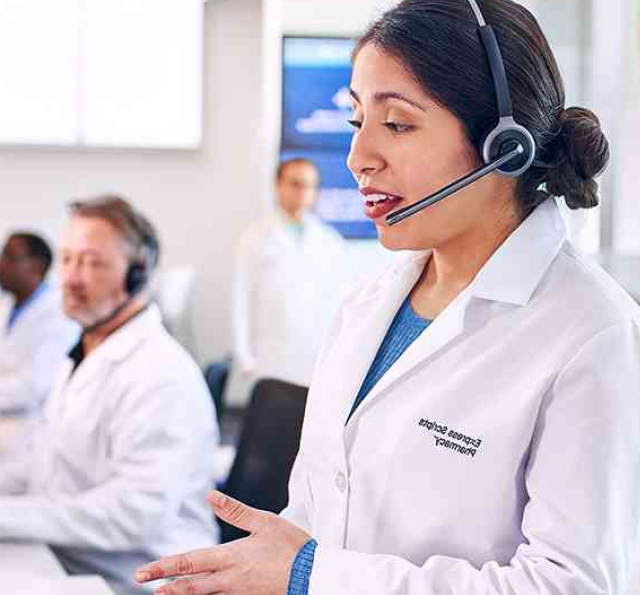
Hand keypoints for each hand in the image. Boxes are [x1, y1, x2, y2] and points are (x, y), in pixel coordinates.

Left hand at [135, 490, 311, 594]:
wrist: (312, 576)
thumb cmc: (291, 547)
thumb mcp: (264, 521)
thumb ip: (235, 510)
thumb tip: (211, 495)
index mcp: (231, 556)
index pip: (190, 561)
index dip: (165, 566)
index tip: (144, 571)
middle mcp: (230, 578)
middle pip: (190, 584)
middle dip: (166, 585)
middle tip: (145, 585)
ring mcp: (239, 591)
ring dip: (182, 593)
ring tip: (166, 593)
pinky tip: (203, 594)